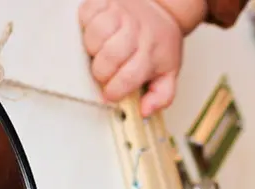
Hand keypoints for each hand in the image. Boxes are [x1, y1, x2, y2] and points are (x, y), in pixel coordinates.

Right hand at [79, 0, 197, 114]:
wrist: (164, 8)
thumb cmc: (161, 42)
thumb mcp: (169, 72)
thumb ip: (161, 96)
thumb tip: (145, 111)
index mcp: (150, 53)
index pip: (127, 78)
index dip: (114, 91)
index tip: (110, 95)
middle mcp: (135, 32)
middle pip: (107, 59)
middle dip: (101, 73)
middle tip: (106, 73)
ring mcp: (119, 14)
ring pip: (93, 38)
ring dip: (92, 50)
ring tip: (102, 51)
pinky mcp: (105, 1)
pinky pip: (85, 16)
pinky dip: (86, 27)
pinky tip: (99, 33)